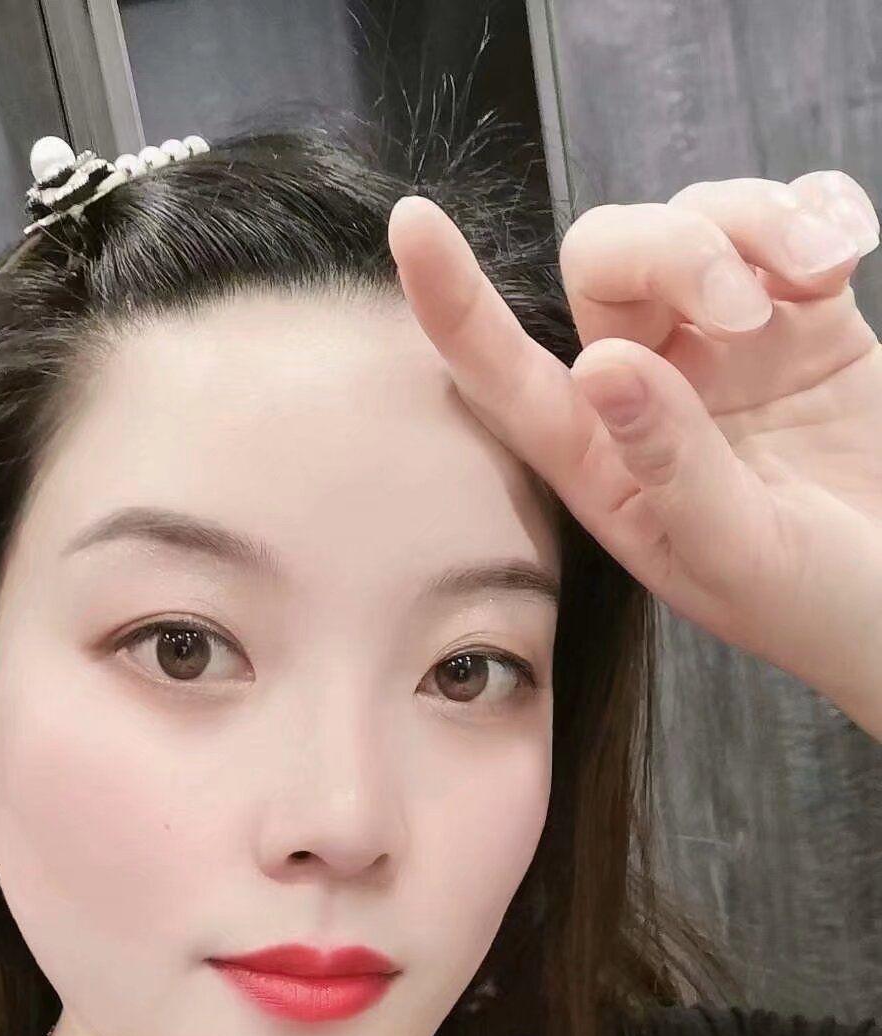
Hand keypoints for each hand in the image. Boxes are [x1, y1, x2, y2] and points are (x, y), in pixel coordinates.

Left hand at [387, 173, 881, 736]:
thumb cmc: (823, 610)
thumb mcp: (744, 556)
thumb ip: (673, 465)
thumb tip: (601, 366)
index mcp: (608, 469)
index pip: (511, 378)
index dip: (454, 304)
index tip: (412, 227)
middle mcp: (652, 397)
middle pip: (609, 264)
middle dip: (672, 251)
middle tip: (747, 304)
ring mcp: (728, 351)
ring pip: (699, 222)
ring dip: (757, 224)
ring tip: (825, 273)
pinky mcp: (806, 316)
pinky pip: (787, 220)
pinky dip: (814, 212)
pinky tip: (847, 253)